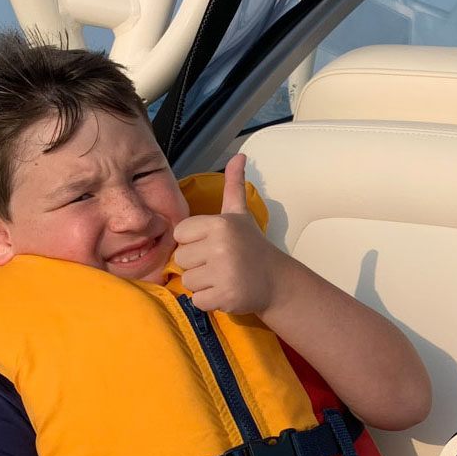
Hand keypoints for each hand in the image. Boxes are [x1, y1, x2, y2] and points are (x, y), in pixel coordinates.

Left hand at [172, 154, 285, 314]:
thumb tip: (239, 155)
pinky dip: (209, 301)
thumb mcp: (240, 213)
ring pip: (188, 281)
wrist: (276, 280)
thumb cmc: (251, 246)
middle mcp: (221, 246)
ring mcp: (224, 272)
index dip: (193, 242)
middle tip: (220, 264)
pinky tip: (225, 291)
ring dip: (203, 283)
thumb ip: (233, 184)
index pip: (180, 234)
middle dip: (198, 265)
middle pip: (181, 259)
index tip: (213, 245)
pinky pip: (197, 300)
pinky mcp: (225, 296)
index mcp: (219, 224)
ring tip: (223, 277)